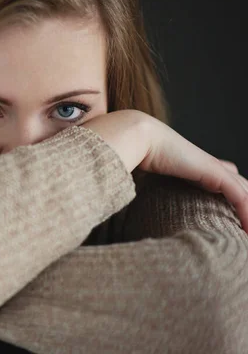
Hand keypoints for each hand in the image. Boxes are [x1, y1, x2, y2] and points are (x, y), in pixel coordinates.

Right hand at [84, 110, 247, 231]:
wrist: (134, 136)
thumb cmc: (131, 154)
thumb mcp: (144, 177)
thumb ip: (143, 187)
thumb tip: (125, 200)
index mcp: (194, 168)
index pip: (224, 184)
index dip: (234, 200)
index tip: (238, 222)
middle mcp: (208, 167)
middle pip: (240, 187)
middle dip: (247, 209)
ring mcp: (212, 168)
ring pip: (244, 193)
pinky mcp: (213, 171)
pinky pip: (238, 195)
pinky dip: (246, 211)